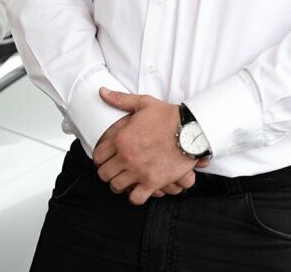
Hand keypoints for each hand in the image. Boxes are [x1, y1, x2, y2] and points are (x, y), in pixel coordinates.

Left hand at [92, 88, 198, 204]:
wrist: (192, 130)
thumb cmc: (168, 116)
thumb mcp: (142, 103)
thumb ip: (120, 99)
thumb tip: (102, 92)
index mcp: (121, 138)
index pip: (98, 156)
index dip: (100, 158)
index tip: (107, 159)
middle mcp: (127, 156)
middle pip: (104, 174)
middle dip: (108, 173)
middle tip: (115, 170)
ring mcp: (139, 171)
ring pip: (117, 187)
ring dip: (119, 184)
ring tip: (126, 180)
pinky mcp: (153, 182)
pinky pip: (136, 198)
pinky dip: (135, 196)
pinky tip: (139, 188)